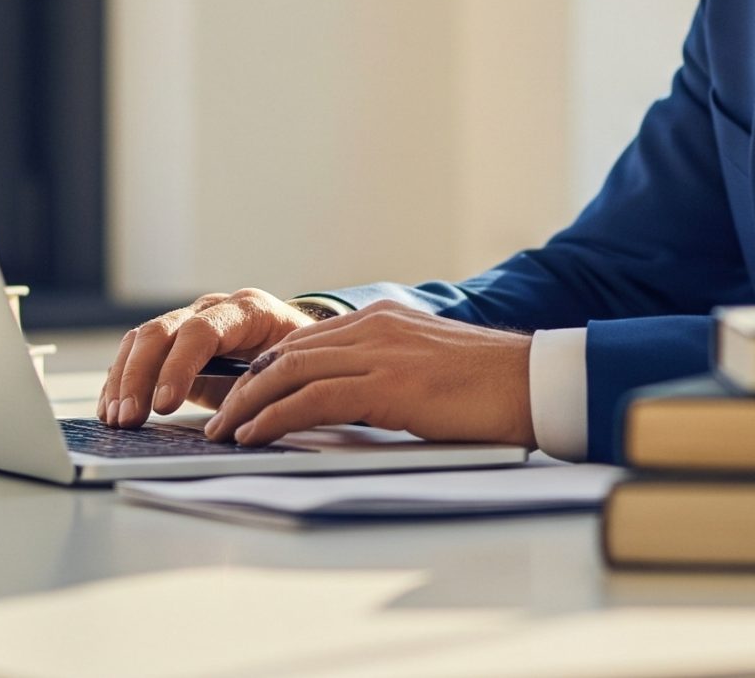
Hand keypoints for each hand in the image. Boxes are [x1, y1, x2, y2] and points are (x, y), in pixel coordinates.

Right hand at [97, 289, 316, 425]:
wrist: (301, 345)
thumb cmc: (299, 360)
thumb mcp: (292, 372)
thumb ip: (261, 389)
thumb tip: (226, 426)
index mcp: (247, 311)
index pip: (201, 331)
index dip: (178, 367)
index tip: (165, 406)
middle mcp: (211, 309)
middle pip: (161, 331)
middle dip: (139, 377)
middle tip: (129, 418)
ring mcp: (187, 321)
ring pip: (141, 340)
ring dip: (122, 381)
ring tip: (115, 420)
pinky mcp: (172, 343)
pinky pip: (135, 354)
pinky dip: (119, 382)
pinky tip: (111, 410)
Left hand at [203, 301, 533, 447]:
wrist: (533, 383)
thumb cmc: (490, 385)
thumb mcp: (426, 367)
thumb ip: (387, 372)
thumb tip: (353, 402)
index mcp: (383, 318)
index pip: (306, 341)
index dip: (266, 370)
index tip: (242, 395)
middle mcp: (374, 326)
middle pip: (289, 353)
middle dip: (247, 386)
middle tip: (221, 416)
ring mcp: (380, 351)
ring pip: (291, 372)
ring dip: (250, 404)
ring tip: (227, 432)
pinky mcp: (388, 384)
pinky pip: (313, 399)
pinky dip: (276, 417)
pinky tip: (257, 436)